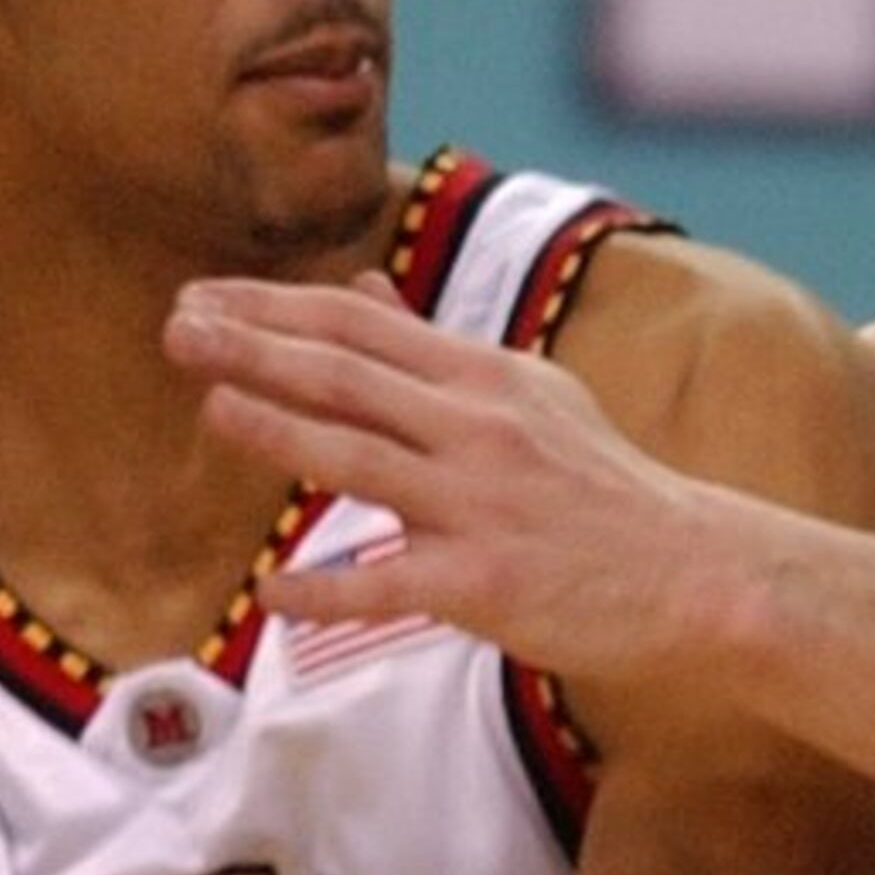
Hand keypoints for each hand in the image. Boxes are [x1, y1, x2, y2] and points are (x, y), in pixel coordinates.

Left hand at [164, 274, 735, 689]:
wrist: (698, 574)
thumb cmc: (606, 491)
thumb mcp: (530, 396)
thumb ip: (434, 349)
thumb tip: (359, 285)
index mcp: (483, 377)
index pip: (361, 324)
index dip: (274, 306)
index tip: (203, 295)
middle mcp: (477, 429)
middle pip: (348, 374)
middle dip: (255, 347)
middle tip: (176, 328)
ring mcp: (481, 506)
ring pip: (362, 460)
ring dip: (279, 431)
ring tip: (209, 407)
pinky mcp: (487, 585)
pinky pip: (388, 586)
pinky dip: (326, 589)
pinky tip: (270, 590)